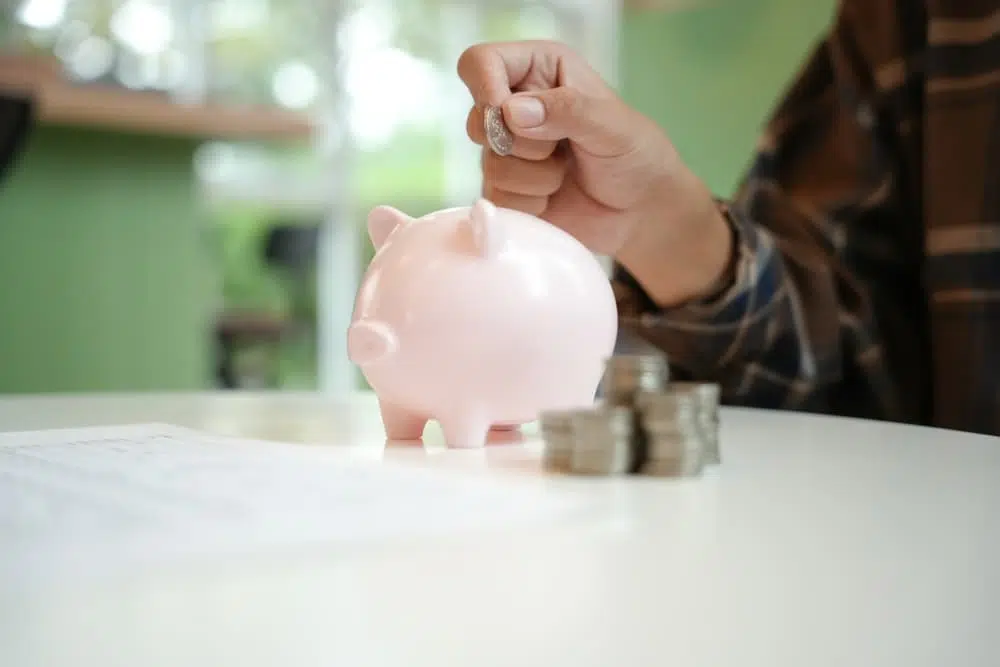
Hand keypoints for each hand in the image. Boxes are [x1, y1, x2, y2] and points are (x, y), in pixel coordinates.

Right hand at [457, 40, 733, 306]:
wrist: (640, 213)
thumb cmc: (636, 156)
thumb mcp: (613, 125)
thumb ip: (568, 109)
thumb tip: (510, 112)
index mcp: (539, 70)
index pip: (481, 62)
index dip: (485, 86)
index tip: (508, 114)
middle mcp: (515, 106)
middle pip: (478, 119)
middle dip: (521, 144)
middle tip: (559, 148)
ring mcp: (507, 151)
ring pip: (490, 165)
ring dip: (536, 177)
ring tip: (566, 173)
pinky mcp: (506, 191)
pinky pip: (497, 198)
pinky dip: (531, 202)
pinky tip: (555, 197)